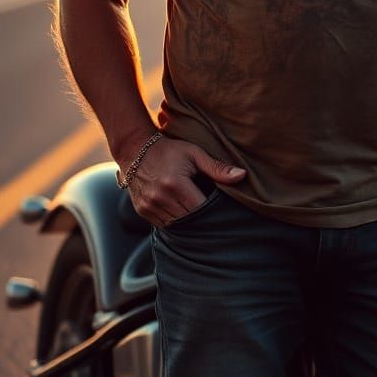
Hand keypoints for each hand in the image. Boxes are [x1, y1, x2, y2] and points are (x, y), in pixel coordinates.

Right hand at [121, 137, 245, 227]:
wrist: (135, 149)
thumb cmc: (170, 150)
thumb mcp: (195, 154)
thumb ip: (217, 168)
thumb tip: (242, 176)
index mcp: (175, 184)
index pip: (200, 209)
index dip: (213, 214)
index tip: (224, 214)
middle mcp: (160, 197)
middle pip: (189, 221)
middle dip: (203, 221)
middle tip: (217, 222)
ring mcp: (149, 206)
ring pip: (176, 227)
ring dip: (189, 226)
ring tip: (202, 221)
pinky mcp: (142, 211)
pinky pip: (164, 226)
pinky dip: (176, 224)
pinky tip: (185, 218)